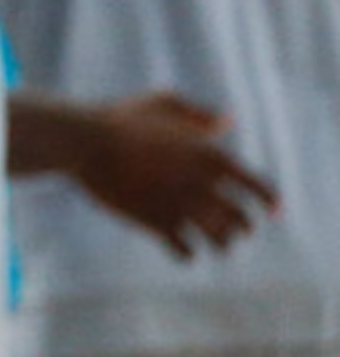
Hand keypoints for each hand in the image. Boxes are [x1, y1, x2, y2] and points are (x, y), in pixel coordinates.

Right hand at [70, 92, 279, 258]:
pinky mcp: (156, 223)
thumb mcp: (161, 103)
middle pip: (241, 220)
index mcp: (211, 156)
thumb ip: (197, 115)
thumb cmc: (119, 118)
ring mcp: (181, 206)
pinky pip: (186, 251)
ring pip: (219, 240)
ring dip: (219, 244)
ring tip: (210, 243)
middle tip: (232, 229)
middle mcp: (204, 185)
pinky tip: (180, 248)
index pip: (258, 188)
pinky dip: (187, 253)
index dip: (269, 202)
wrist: (83, 141)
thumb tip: (227, 123)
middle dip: (240, 227)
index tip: (273, 212)